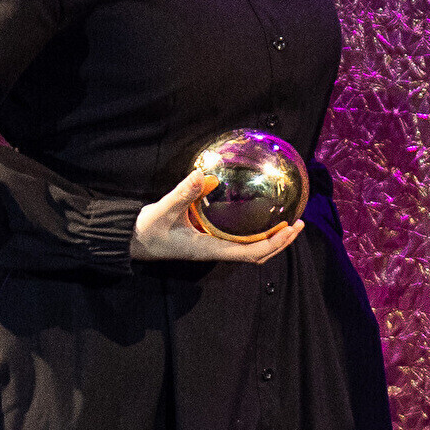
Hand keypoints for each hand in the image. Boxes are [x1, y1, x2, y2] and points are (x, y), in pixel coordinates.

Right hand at [129, 171, 305, 263]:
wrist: (131, 240)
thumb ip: (182, 193)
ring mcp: (213, 246)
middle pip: (257, 254)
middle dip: (280, 242)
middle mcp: (216, 250)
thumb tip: (202, 174)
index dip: (273, 244)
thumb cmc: (146, 230)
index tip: (290, 229)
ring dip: (271, 239)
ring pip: (249, 248)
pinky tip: (260, 216)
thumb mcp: (163, 210)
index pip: (250, 253)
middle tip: (299, 224)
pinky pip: (238, 239)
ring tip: (288, 222)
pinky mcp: (208, 239)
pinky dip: (255, 232)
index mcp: (210, 249)